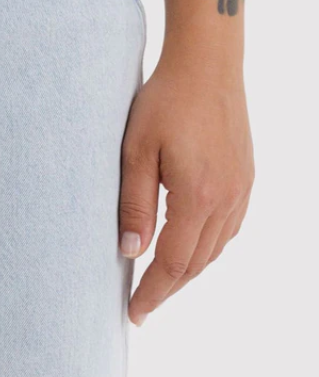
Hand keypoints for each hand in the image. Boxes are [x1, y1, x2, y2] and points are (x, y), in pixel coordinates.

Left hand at [119, 51, 253, 324]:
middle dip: (169, 287)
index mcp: (197, 198)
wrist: (207, 63)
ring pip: (216, 248)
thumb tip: (129, 251)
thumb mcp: (136, 149)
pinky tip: (190, 243)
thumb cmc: (165, 99)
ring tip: (161, 278)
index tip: (134, 313)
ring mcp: (241, 189)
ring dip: (189, 268)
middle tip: (142, 302)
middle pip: (197, 262)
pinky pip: (229, 228)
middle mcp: (227, 200)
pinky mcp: (246, 177)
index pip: (173, 263)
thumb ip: (133, 203)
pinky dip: (208, 245)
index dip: (152, 292)